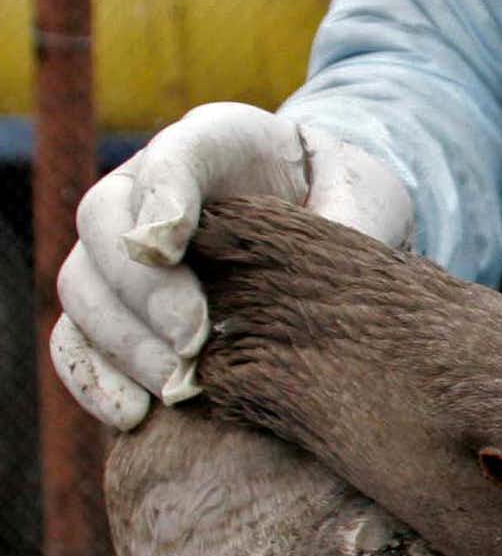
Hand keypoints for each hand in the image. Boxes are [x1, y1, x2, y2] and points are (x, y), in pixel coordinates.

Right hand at [51, 103, 413, 428]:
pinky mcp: (119, 311)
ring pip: (83, 287)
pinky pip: (78, 342)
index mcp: (216, 141)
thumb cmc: (351, 200)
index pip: (171, 155)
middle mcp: (150, 190)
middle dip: (141, 287)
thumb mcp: (368, 195)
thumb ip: (354, 218)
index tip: (168, 243)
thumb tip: (338, 266)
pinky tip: (131, 414)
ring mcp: (122, 251)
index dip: (160, 196)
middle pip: (102, 222)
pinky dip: (94, 379)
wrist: (336, 228)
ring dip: (121, 341)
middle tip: (192, 339)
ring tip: (176, 384)